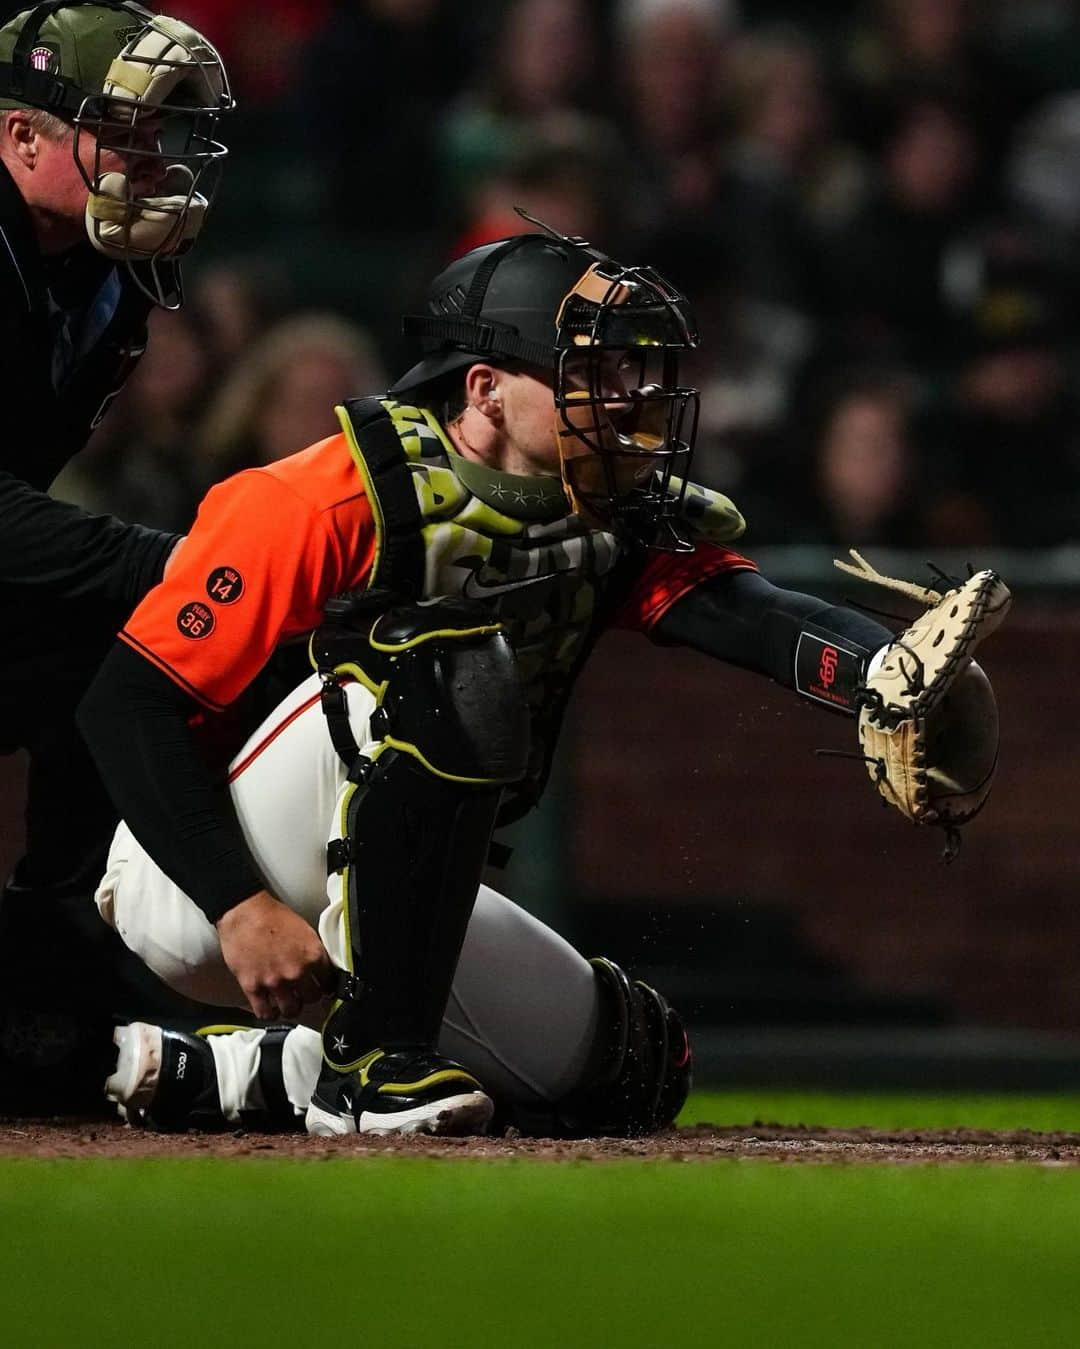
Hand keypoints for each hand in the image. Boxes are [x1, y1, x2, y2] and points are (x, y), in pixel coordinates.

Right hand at [216, 890, 334, 1020]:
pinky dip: (269, 1014)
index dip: (325, 985)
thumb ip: (312, 953)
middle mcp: (297, 972)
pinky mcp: (253, 987)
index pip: (328, 981)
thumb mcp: (304, 930)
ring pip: (291, 1010)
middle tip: (303, 994)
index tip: (322, 987)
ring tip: (287, 1004)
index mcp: (313, 955)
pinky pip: (265, 1013)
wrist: (244, 912)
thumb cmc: (273, 916)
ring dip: (291, 1008)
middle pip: (312, 999)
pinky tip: (269, 1009)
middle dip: (309, 997)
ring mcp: (275, 982)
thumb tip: (319, 969)